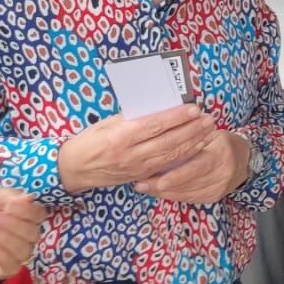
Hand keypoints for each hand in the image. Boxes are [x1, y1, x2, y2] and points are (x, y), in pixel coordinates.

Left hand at [0, 187, 47, 279]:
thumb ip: (6, 195)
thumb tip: (29, 198)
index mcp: (21, 217)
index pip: (39, 215)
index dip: (29, 210)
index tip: (11, 205)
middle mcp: (21, 236)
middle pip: (34, 233)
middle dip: (16, 224)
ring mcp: (13, 254)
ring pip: (25, 250)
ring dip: (8, 237)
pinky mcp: (2, 270)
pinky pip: (14, 266)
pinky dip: (4, 254)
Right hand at [57, 104, 216, 192]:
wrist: (75, 169)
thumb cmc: (89, 141)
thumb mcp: (106, 123)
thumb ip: (131, 117)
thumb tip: (157, 107)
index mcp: (120, 137)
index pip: (155, 125)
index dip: (176, 117)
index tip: (193, 108)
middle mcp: (131, 154)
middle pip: (168, 142)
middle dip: (191, 130)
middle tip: (208, 118)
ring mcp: (137, 168)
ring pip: (171, 156)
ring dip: (193, 142)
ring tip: (208, 131)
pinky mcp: (141, 176)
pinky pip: (166, 166)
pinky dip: (184, 156)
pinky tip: (196, 147)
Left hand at [134, 131, 251, 204]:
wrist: (244, 159)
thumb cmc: (221, 142)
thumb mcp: (209, 132)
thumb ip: (190, 136)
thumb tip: (163, 134)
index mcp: (220, 152)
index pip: (197, 166)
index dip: (177, 175)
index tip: (155, 179)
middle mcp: (222, 173)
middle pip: (188, 183)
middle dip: (161, 185)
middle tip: (140, 183)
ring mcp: (218, 187)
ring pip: (186, 193)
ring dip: (163, 192)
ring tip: (144, 187)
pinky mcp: (213, 196)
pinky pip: (189, 198)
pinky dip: (172, 195)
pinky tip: (157, 191)